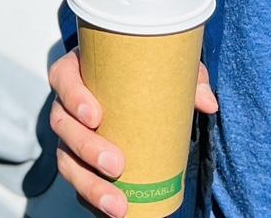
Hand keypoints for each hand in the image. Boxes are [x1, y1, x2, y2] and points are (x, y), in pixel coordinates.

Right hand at [48, 50, 217, 217]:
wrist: (131, 89)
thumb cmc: (139, 74)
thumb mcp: (161, 66)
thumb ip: (186, 78)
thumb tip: (208, 103)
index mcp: (80, 71)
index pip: (63, 78)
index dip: (73, 97)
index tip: (96, 115)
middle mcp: (69, 104)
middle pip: (63, 125)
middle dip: (86, 148)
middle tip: (116, 164)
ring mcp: (71, 135)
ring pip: (66, 160)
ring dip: (89, 184)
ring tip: (117, 204)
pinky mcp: (79, 162)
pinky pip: (78, 181)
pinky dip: (92, 198)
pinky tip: (113, 210)